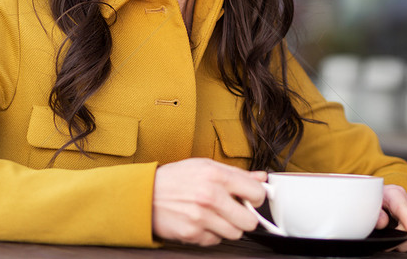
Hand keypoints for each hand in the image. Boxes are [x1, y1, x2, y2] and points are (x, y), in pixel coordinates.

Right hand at [152, 158, 266, 245]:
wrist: (144, 194)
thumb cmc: (175, 179)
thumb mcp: (205, 166)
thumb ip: (236, 173)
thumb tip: (261, 178)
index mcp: (216, 175)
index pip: (256, 193)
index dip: (256, 198)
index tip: (251, 199)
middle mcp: (210, 196)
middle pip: (249, 221)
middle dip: (244, 217)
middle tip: (234, 211)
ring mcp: (201, 217)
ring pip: (235, 233)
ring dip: (228, 227)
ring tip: (215, 216)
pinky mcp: (192, 233)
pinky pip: (215, 241)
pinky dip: (211, 234)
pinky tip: (201, 222)